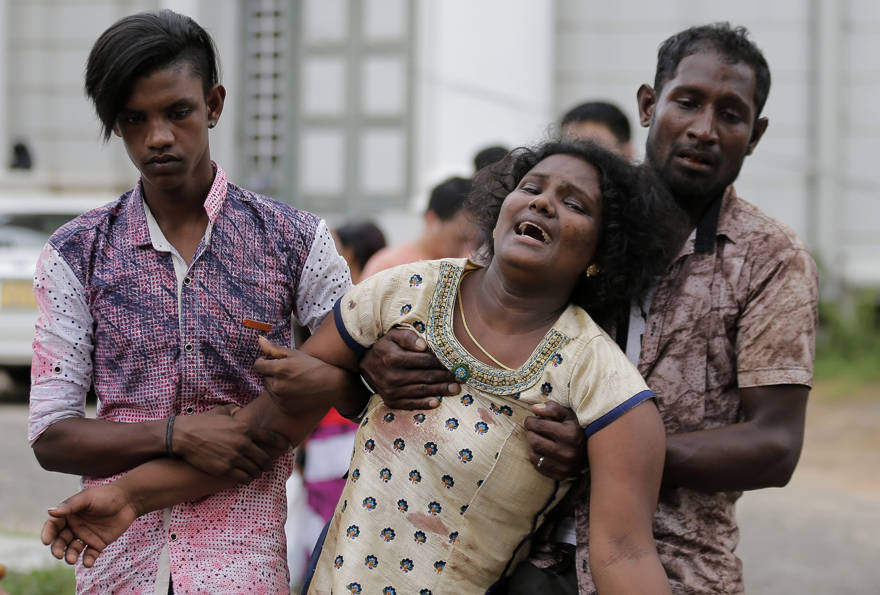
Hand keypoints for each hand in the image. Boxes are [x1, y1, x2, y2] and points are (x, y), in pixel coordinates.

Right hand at [41, 484, 137, 567]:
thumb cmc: (107, 495)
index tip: (46, 541)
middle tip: (59, 554)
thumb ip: (70, 506)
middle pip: (61, 540)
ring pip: (73, 549)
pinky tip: (88, 563)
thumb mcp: (88, 498)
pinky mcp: (98, 544)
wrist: (129, 500)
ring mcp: (86, 536)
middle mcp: (75, 527)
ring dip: (70, 556)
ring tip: (72, 560)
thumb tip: (50, 512)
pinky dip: (88, 560)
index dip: (48, 533)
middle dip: (57, 548)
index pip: (53, 526)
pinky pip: (90, 554)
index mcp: (69, 515)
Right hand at [172, 405, 286, 483]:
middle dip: (268, 463)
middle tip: (268, 465)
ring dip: (257, 472)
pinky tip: (246, 478)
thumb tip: (239, 410)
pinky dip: (247, 479)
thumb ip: (234, 411)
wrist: (183, 436)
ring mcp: (235, 457)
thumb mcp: (222, 412)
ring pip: (255, 470)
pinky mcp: (225, 469)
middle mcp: (244, 443)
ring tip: (257, 473)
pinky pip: (243, 478)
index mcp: (246, 428)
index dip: (281, 444)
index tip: (286, 447)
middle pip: (265, 458)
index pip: (271, 438)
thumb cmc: (202, 422)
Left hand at [254, 336, 343, 414]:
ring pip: (269, 389)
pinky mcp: (285, 408)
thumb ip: (274, 348)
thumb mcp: (295, 354)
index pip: (257, 366)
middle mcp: (277, 386)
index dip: (263, 362)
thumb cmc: (314, 366)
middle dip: (271, 373)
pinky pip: (276, 399)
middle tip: (288, 371)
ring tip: (293, 381)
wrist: (332, 386)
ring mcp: (281, 399)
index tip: (270, 361)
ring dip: (276, 384)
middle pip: (263, 377)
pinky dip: (282, 395)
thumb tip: (259, 340)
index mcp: (278, 370)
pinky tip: (296, 391)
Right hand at [359, 327, 458, 409]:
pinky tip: (437, 402)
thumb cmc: (384, 347)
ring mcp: (391, 390)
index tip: (456, 363)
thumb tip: (425, 346)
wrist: (364, 365)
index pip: (424, 361)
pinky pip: (410, 404)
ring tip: (455, 389)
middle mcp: (392, 376)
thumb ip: (409, 338)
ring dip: (440, 390)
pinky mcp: (390, 401)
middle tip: (462, 378)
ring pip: (421, 391)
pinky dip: (424, 404)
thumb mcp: (393, 336)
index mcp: (393, 358)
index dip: (441, 362)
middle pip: (425, 377)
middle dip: (446, 377)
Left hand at [524, 401, 586, 480]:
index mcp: (570, 435)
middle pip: (535, 441)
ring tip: (537, 439)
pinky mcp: (560, 476)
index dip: (530, 421)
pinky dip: (536, 458)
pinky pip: (539, 467)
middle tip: (531, 429)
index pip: (539, 426)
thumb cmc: (577, 428)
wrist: (594, 451)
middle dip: (530, 433)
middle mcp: (568, 452)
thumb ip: (552, 408)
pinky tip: (542, 451)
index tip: (530, 420)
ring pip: (534, 456)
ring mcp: (565, 467)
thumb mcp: (568, 415)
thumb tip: (534, 408)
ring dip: (532, 446)